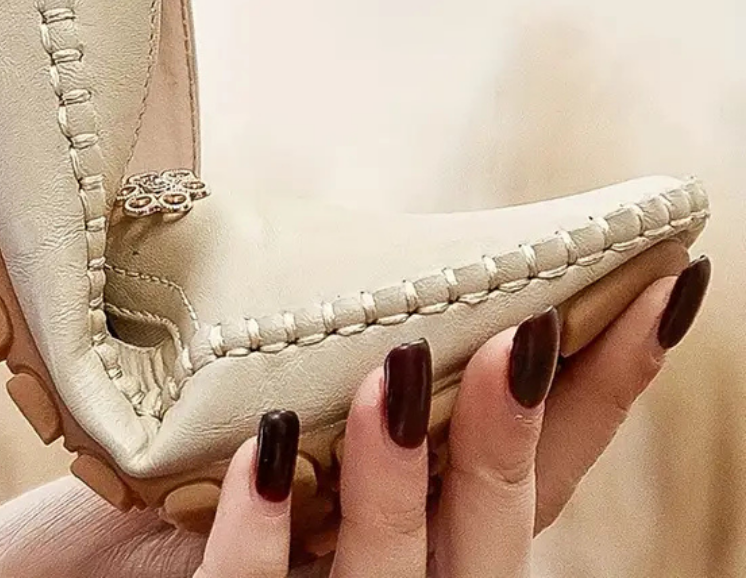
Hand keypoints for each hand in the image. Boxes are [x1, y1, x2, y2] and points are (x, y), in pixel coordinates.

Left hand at [0, 259, 709, 576]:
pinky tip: (267, 453)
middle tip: (530, 324)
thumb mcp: (264, 428)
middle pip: (495, 535)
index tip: (663, 282)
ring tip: (389, 369)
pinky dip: (262, 541)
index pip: (541, 470)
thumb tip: (376, 278)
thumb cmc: (156, 499)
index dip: (608, 386)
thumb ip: (326, 379)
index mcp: (414, 531)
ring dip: (400, 479)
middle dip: (517, 432)